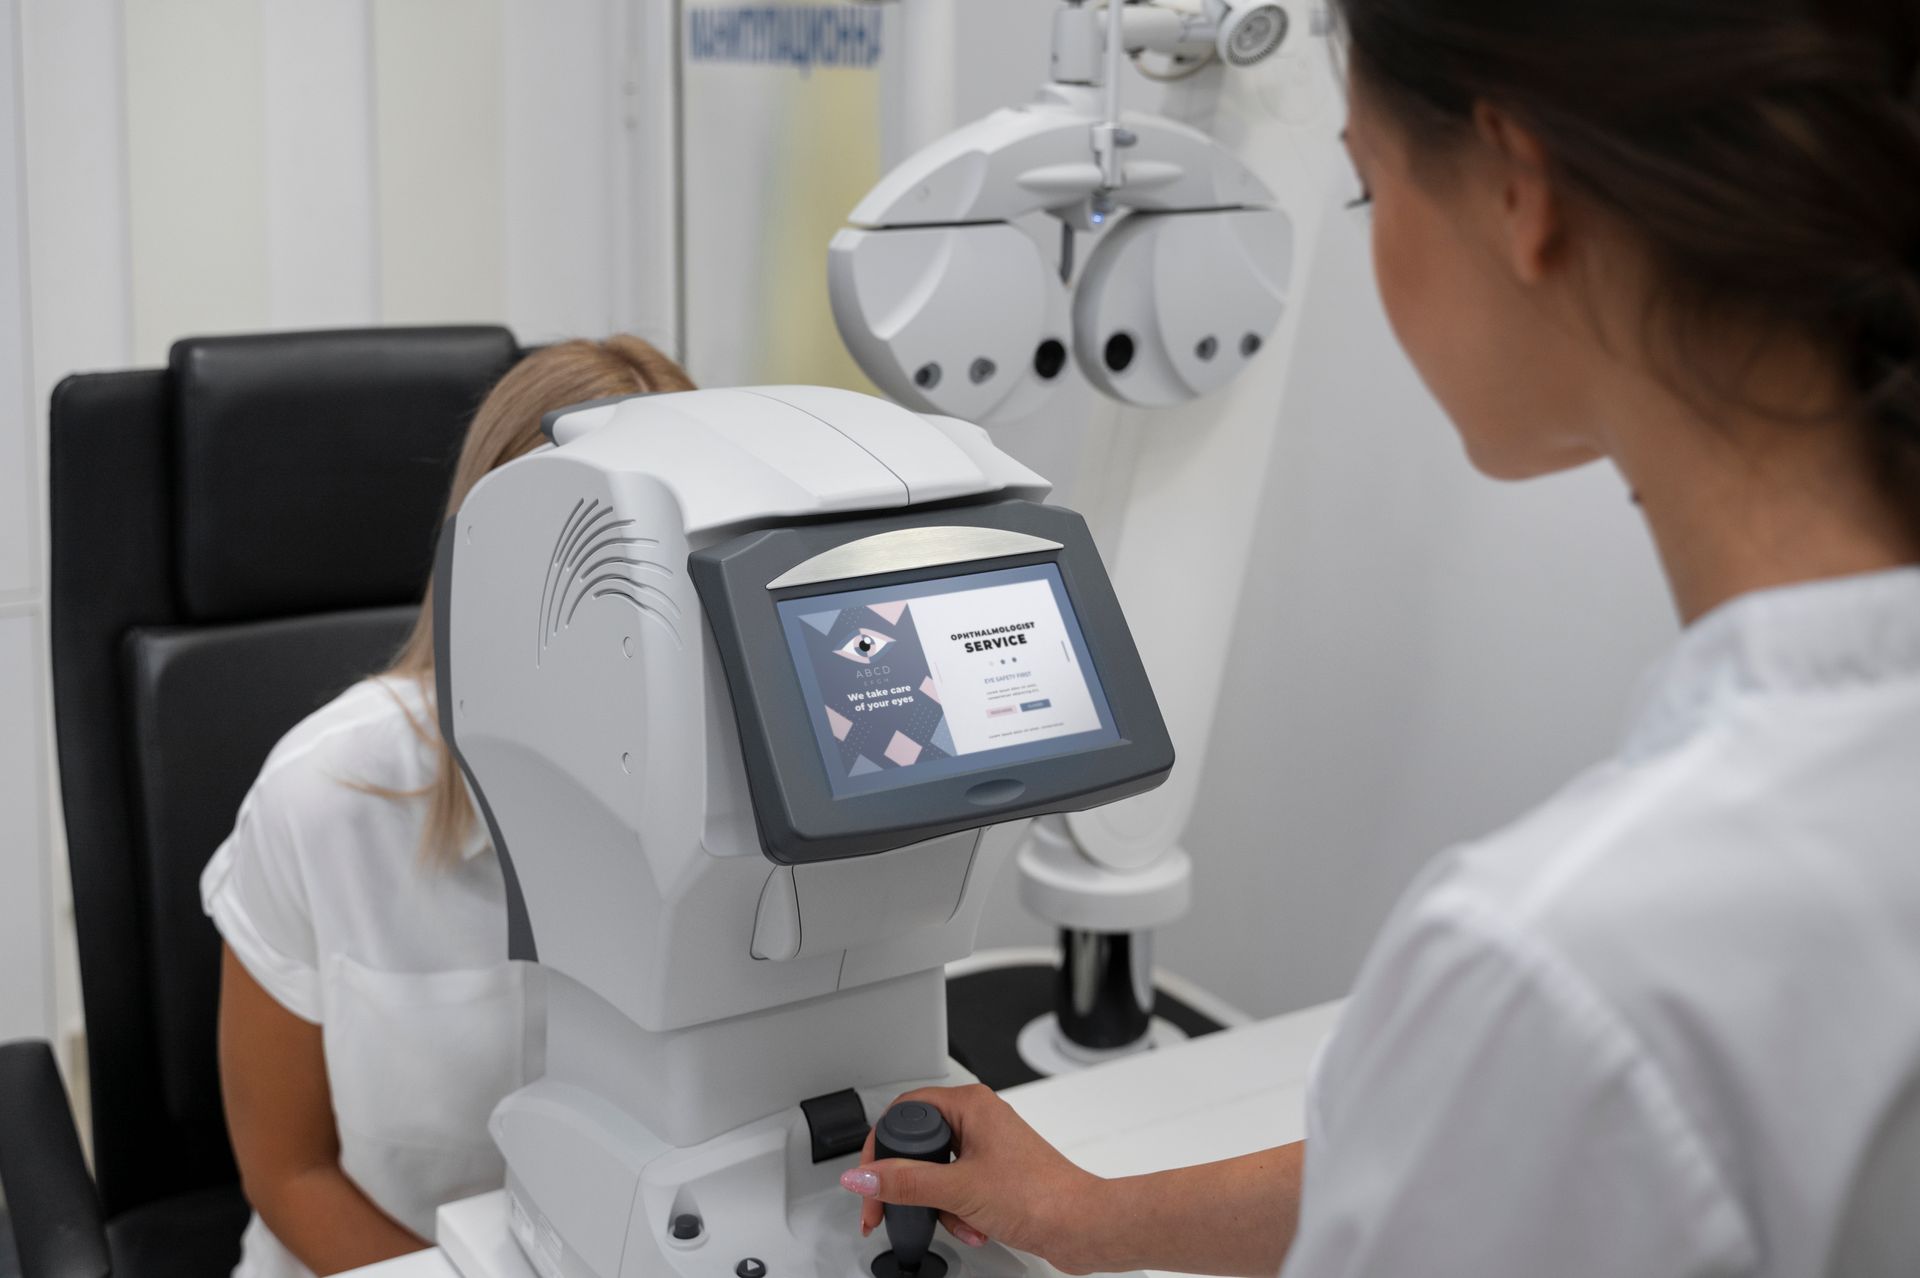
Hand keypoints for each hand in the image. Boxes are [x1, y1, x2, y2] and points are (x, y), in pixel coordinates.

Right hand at [840, 1084, 1109, 1273]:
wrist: (1082, 1226)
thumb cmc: (1042, 1195)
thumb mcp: (959, 1189)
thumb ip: (904, 1182)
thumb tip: (862, 1174)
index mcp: (970, 1104)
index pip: (905, 1110)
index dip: (880, 1146)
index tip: (869, 1178)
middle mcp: (979, 1120)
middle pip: (919, 1146)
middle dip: (911, 1185)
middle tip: (890, 1208)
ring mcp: (988, 1148)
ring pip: (937, 1174)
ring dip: (941, 1206)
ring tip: (958, 1219)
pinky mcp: (996, 1176)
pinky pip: (957, 1191)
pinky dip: (960, 1213)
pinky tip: (975, 1227)